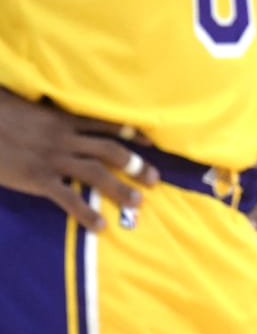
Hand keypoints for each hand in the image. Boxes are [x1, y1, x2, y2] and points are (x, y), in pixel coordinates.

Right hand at [0, 88, 158, 229]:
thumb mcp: (26, 108)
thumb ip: (43, 115)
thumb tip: (51, 117)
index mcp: (63, 119)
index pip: (105, 124)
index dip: (130, 133)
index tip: (149, 142)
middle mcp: (65, 138)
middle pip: (111, 150)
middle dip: (135, 164)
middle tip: (154, 179)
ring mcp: (54, 159)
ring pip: (97, 173)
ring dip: (120, 188)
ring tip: (138, 202)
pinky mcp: (38, 178)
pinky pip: (69, 198)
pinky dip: (86, 212)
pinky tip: (100, 226)